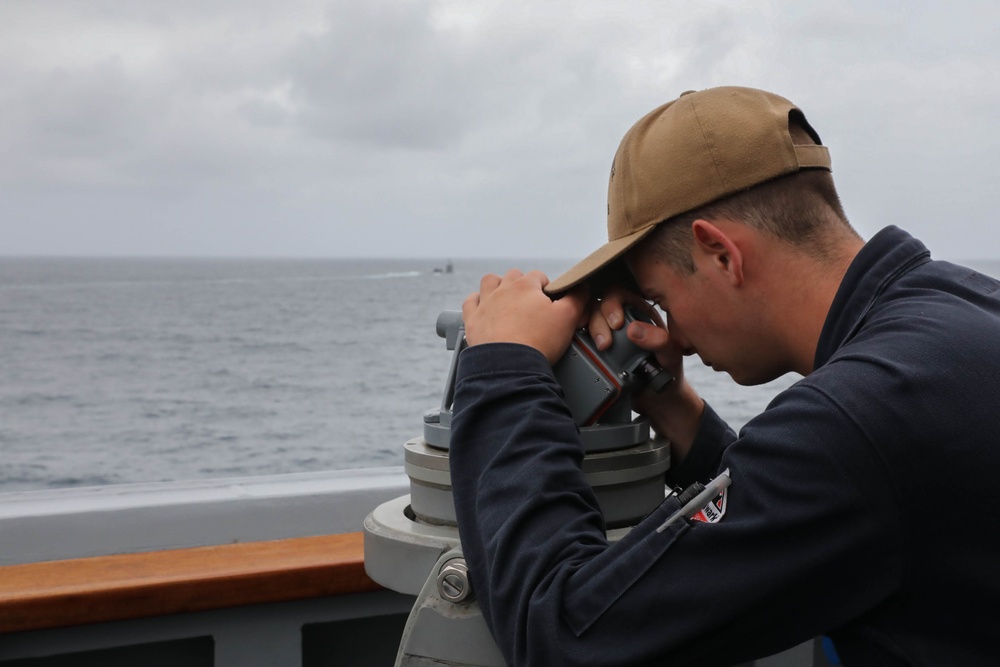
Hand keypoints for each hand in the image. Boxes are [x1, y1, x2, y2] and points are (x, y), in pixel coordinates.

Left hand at [462, 270, 588, 363]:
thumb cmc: (538, 341)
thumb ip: (577, 298)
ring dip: (497, 286)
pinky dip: (476, 302)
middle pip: (513, 276)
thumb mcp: (568, 318)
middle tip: (530, 302)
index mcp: (525, 286)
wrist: (510, 365)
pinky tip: (483, 308)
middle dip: (522, 285)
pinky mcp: (472, 320)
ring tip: (506, 299)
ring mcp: (485, 304)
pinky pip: (470, 302)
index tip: (549, 300)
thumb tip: (582, 287)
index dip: (546, 287)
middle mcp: (503, 290)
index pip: (538, 276)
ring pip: (489, 282)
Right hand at [587, 287, 703, 457]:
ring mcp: (605, 334)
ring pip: (586, 319)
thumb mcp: (670, 356)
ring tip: (598, 348)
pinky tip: (580, 347)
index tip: (616, 324)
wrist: (656, 400)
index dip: (613, 304)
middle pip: (599, 305)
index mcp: (639, 312)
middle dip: (598, 320)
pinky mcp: (593, 350)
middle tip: (605, 344)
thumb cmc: (667, 374)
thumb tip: (633, 330)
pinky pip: (579, 338)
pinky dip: (576, 338)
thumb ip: (659, 341)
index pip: (620, 294)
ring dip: (587, 328)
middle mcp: (620, 319)